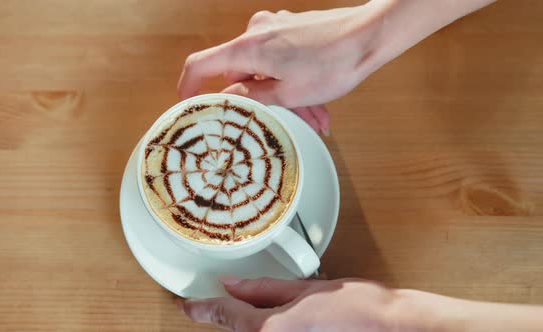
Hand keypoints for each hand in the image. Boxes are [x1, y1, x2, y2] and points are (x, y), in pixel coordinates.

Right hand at [177, 1, 397, 133]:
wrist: (369, 36)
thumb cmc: (334, 62)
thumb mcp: (287, 92)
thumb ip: (251, 97)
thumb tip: (227, 99)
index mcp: (248, 47)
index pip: (201, 64)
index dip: (188, 86)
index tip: (186, 103)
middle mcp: (257, 32)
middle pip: (242, 75)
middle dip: (263, 102)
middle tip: (283, 124)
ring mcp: (275, 29)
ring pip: (267, 72)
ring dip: (287, 97)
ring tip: (314, 117)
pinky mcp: (290, 31)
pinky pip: (281, 62)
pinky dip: (294, 82)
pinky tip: (316, 103)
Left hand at [177, 277, 414, 331]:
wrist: (391, 328)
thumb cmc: (358, 307)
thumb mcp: (304, 289)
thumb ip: (263, 289)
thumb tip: (234, 285)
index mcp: (269, 329)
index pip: (223, 314)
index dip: (200, 308)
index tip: (186, 305)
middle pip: (239, 328)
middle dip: (230, 312)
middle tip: (224, 297)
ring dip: (253, 320)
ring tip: (261, 303)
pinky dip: (269, 329)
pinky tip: (281, 317)